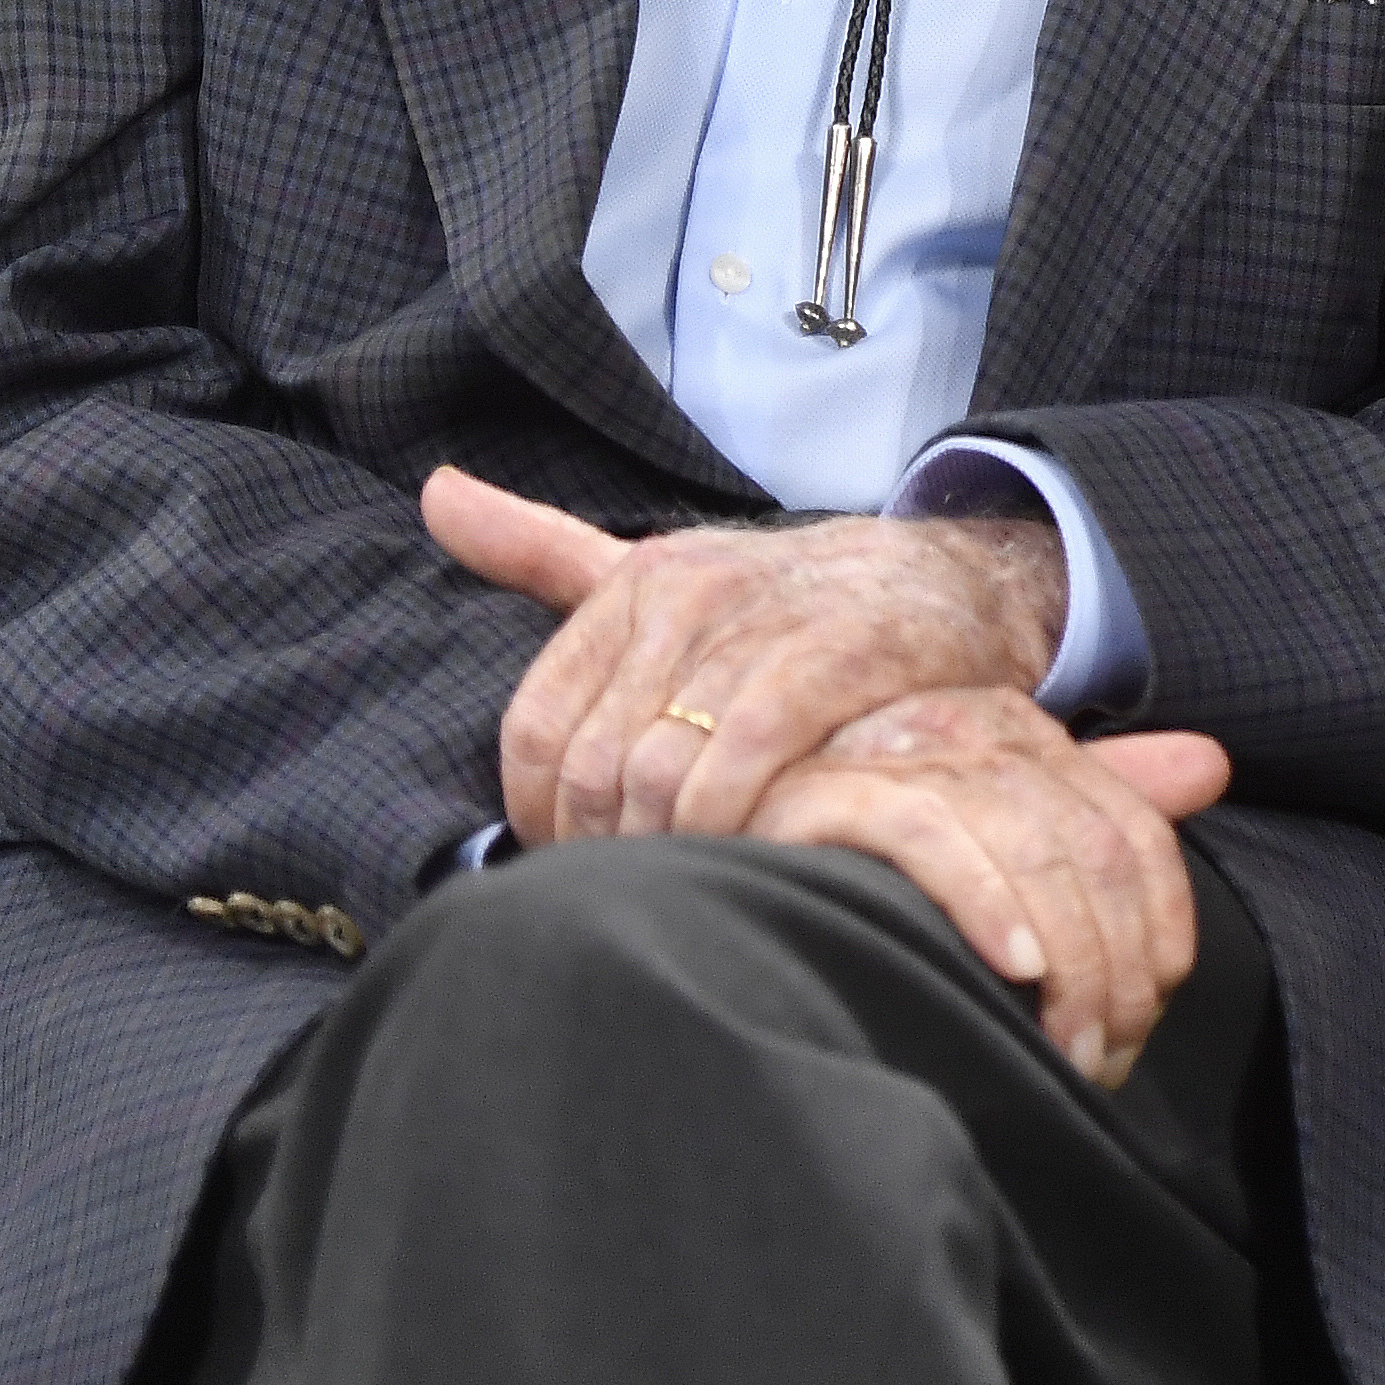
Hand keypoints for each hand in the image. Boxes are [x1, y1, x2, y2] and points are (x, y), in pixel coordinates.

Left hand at [423, 467, 1069, 845]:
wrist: (951, 582)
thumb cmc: (784, 599)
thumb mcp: (659, 568)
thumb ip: (541, 547)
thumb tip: (433, 494)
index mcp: (633, 584)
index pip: (534, 725)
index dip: (537, 814)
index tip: (574, 858)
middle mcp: (687, 596)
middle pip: (591, 764)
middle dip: (603, 846)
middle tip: (638, 889)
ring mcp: (760, 626)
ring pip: (659, 773)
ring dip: (665, 849)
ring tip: (689, 884)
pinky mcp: (833, 662)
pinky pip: (742, 764)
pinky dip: (727, 824)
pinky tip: (743, 855)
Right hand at [750, 687, 1230, 1083]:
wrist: (704, 887)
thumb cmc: (856, 884)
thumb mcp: (993, 858)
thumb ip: (1095, 814)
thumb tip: (1211, 764)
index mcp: (1016, 737)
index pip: (1131, 831)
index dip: (1160, 933)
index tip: (1138, 1026)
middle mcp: (964, 727)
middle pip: (1091, 843)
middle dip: (1115, 968)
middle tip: (1099, 1061)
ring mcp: (891, 752)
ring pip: (1028, 838)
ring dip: (1067, 958)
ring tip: (1063, 1047)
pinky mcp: (818, 789)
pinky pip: (929, 833)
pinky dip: (983, 901)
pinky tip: (1010, 968)